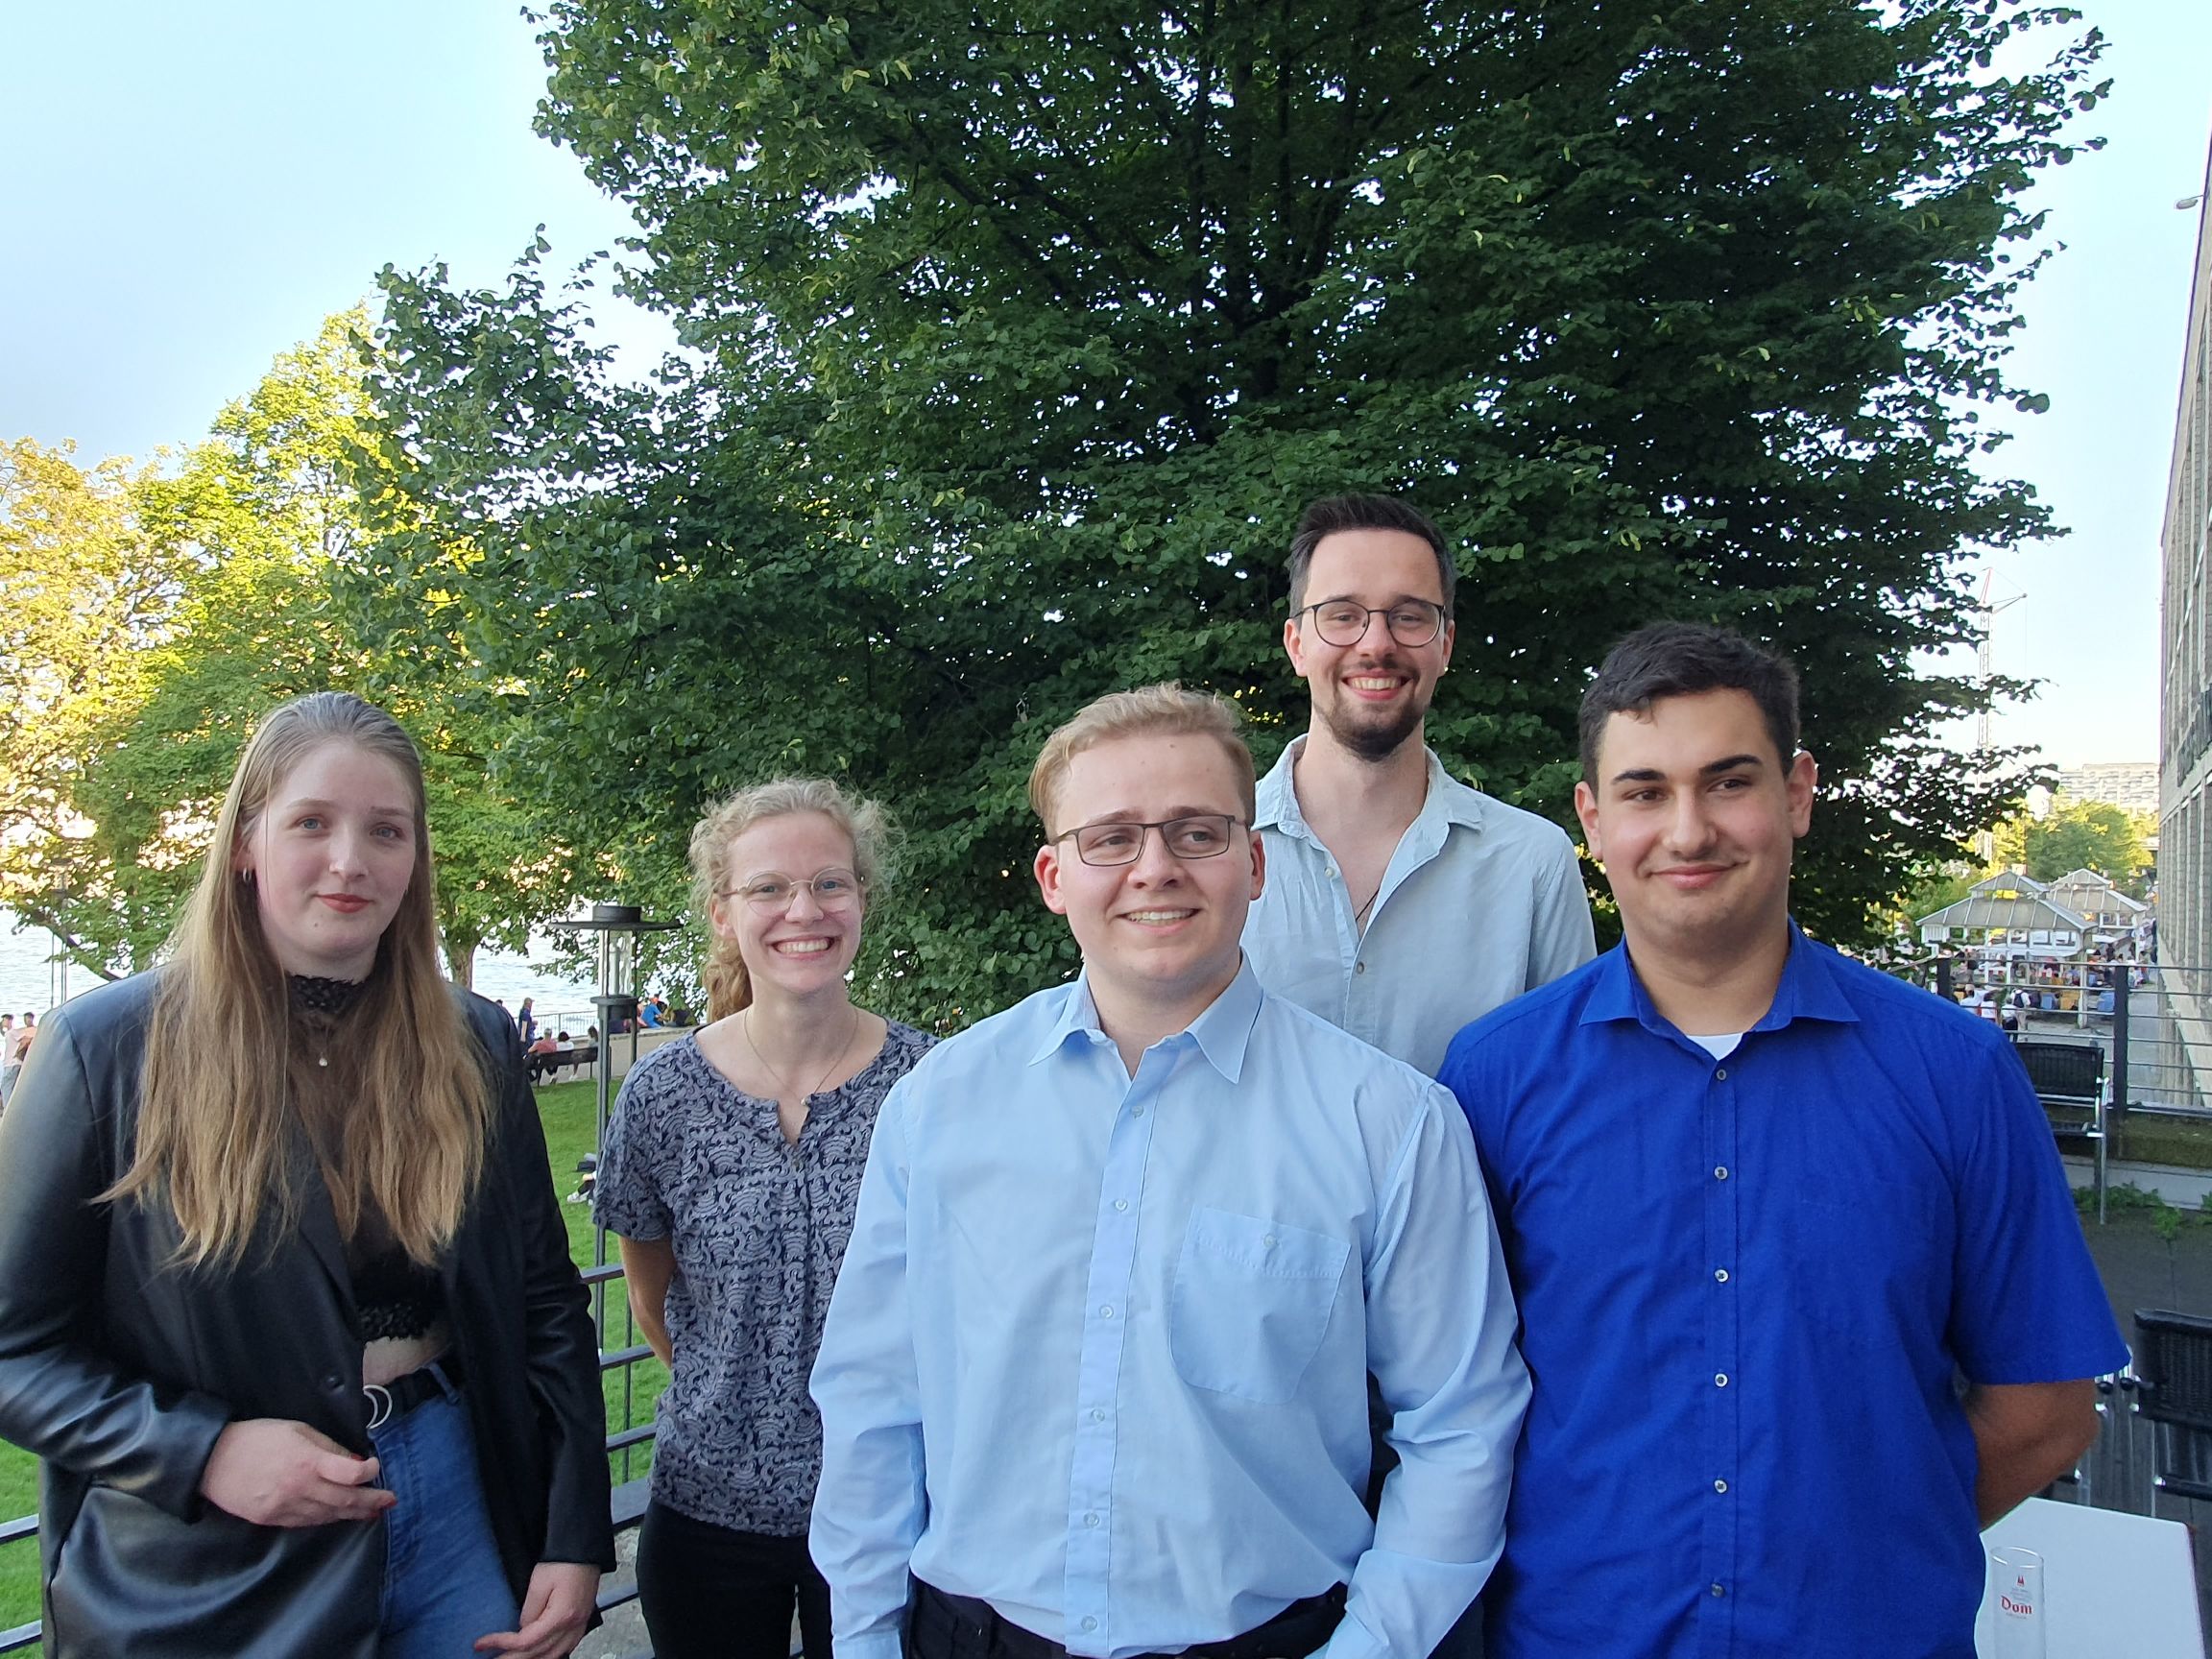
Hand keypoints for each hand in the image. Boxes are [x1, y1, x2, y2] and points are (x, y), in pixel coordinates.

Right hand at [200, 1418, 394, 1527]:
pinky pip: (307, 1522)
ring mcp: (285, 1508)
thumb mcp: (297, 1431)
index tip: (376, 1467)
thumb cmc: (257, 1438)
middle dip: (371, 1502)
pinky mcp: (272, 1520)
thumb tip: (355, 1461)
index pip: (350, 1472)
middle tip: (389, 1501)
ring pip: (328, 1516)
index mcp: (307, 1461)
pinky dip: (326, 1518)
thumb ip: (328, 1448)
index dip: (369, 1472)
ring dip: (352, 1514)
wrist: (212, 1462)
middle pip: (345, 1500)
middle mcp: (299, 1488)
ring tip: (370, 1511)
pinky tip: (338, 1515)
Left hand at [475, 1560, 599, 1657]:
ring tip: (512, 1657)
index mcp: (561, 1616)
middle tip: (493, 1658)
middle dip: (512, 1658)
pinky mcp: (581, 1621)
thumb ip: (528, 1612)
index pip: (526, 1641)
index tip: (483, 1642)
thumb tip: (523, 1628)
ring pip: (554, 1655)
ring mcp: (580, 1625)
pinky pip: (566, 1647)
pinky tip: (539, 1653)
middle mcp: (573, 1625)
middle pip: (539, 1653)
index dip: (502, 1643)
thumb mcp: (538, 1584)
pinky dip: (549, 1654)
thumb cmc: (563, 1561)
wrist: (583, 1550)